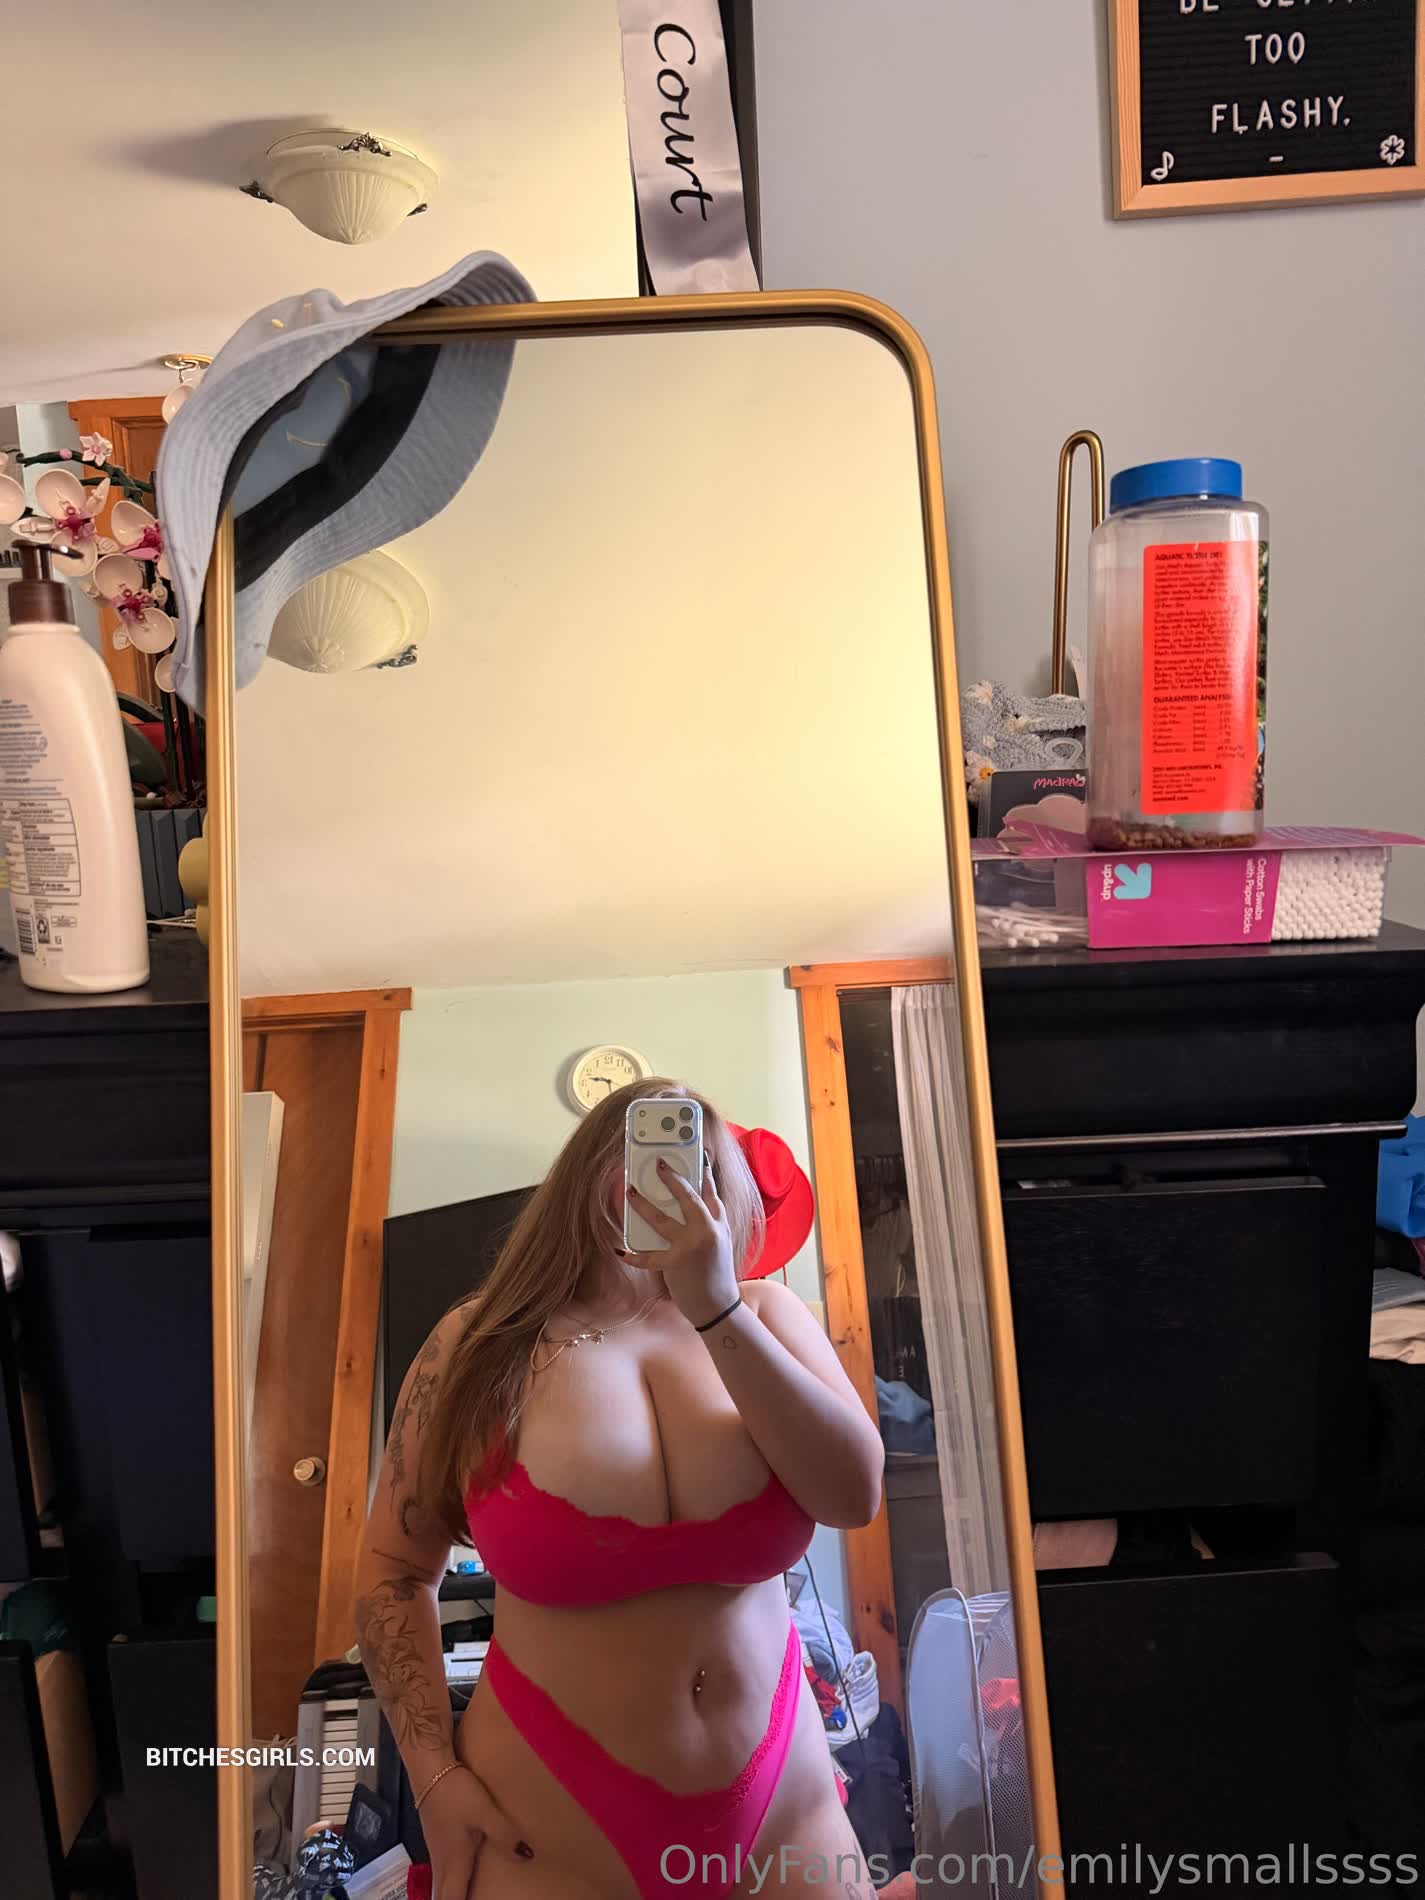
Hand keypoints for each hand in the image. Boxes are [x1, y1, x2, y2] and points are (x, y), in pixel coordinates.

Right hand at [419, 1761, 532, 1898]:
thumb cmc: (455, 1792)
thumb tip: (526, 1856)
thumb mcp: (485, 1812)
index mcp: (453, 1863)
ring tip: (469, 1894)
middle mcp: (442, 1862)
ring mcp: (438, 1850)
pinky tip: (464, 1874)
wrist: (430, 1768)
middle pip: (441, 1896)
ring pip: (442, 1884)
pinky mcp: (439, 1839)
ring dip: (453, 1893)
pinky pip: (444, 1871)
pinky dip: (452, 1881)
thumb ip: (504, 1835)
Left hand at [626, 1156, 738, 1328]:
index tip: (699, 1155)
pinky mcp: (675, 1263)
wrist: (719, 1306)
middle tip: (659, 1164)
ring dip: (642, 1205)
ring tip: (630, 1192)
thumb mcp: (718, 1245)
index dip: (705, 1173)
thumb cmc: (716, 1276)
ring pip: (661, 1220)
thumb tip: (683, 1210)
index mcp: (719, 1225)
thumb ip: (706, 1226)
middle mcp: (707, 1231)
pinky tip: (620, 1250)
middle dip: (672, 1179)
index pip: (712, 1193)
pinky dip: (633, 1255)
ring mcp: (690, 1246)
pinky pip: (648, 1257)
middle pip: (688, 1198)